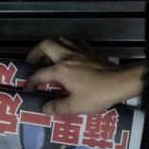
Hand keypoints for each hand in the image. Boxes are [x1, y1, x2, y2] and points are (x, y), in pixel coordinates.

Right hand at [26, 38, 140, 114]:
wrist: (120, 82)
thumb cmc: (97, 95)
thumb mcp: (75, 106)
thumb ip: (57, 106)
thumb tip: (45, 108)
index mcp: (60, 70)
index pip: (40, 74)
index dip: (31, 82)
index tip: (27, 89)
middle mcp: (67, 56)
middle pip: (46, 45)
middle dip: (35, 52)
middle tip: (31, 61)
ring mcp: (79, 51)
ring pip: (60, 40)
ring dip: (51, 47)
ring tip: (48, 57)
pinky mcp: (90, 52)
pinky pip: (75, 43)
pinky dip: (68, 46)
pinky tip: (69, 54)